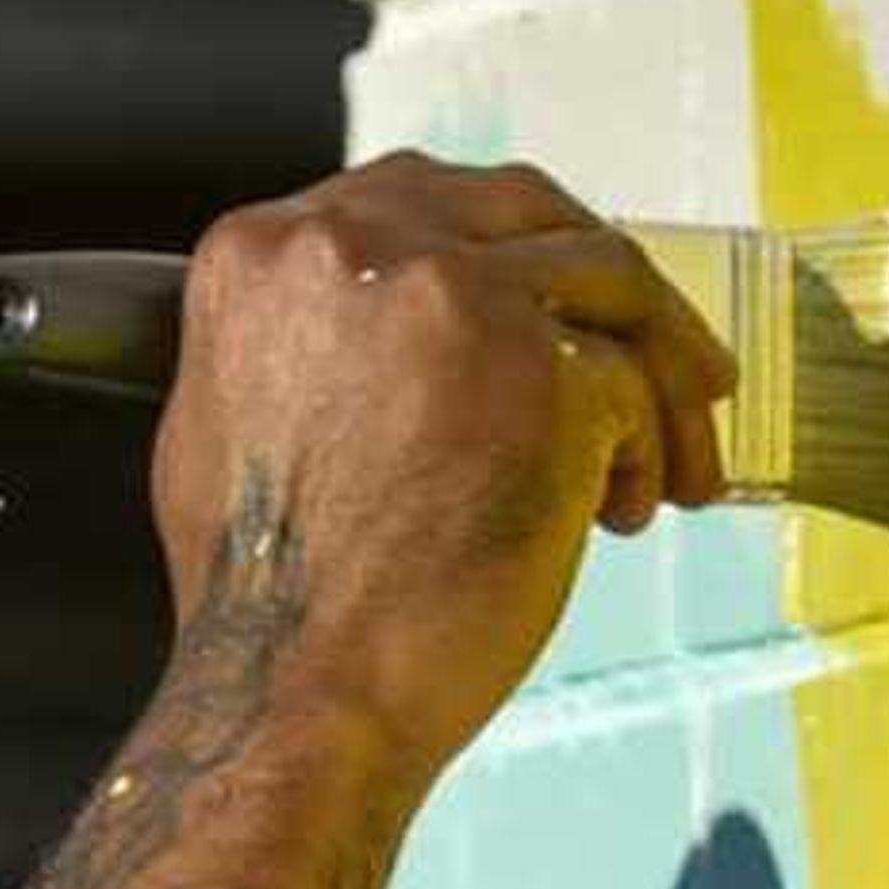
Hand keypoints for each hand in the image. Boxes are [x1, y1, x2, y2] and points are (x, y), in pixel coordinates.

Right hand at [149, 153, 737, 790]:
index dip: (493, 250)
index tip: (539, 300)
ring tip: (659, 461)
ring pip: (608, 284)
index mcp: (262, 252)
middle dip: (597, 284)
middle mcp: (352, 248)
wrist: (294, 691)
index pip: (415, 196)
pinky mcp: (546, 370)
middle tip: (650, 351)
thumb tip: (392, 322)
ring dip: (653, 372)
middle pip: (527, 210)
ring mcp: (455, 299)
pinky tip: (620, 513)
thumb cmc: (263, 595)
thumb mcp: (230, 418)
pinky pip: (636, 382)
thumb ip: (311, 337)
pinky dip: (648, 449)